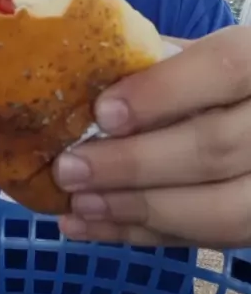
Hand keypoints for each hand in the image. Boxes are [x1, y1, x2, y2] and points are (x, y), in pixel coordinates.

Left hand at [53, 26, 250, 247]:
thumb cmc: (218, 74)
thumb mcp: (196, 52)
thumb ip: (155, 61)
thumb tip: (82, 79)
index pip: (223, 68)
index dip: (162, 92)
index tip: (103, 112)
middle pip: (215, 149)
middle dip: (133, 164)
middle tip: (70, 168)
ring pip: (222, 209)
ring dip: (138, 209)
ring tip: (78, 204)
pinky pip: (211, 241)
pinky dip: (146, 235)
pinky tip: (93, 227)